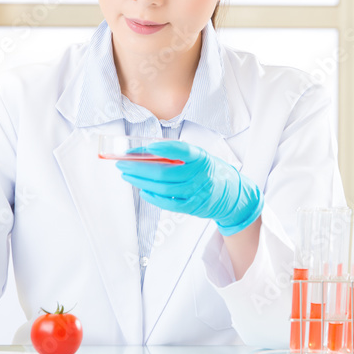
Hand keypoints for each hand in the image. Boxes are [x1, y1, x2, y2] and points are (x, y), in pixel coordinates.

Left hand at [116, 140, 262, 234]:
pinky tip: (143, 191)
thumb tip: (146, 153)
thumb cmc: (209, 171)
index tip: (148, 146)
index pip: (182, 150)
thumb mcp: (199, 158)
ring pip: (163, 188)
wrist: (230, 194)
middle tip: (122, 163)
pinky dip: (153, 197)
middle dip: (139, 168)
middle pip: (164, 172)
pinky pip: (168, 203)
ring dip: (141, 181)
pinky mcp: (192, 207)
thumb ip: (178, 156)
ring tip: (127, 175)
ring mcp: (196, 192)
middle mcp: (200, 175)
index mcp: (201, 158)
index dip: (165, 149)